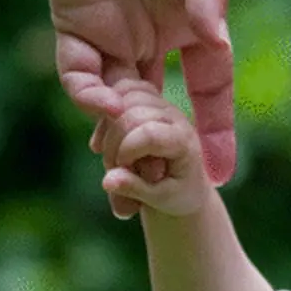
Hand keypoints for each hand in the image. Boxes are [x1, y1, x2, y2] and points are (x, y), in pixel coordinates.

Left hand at [13, 0, 236, 187]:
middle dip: (163, 153)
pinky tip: (102, 103)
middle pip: (162, 109)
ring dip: (121, 136)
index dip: (217, 131)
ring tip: (129, 169)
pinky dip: (87, 94)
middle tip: (165, 190)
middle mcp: (157, 36)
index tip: (222, 174)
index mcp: (196, 21)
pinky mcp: (72, 21)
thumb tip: (212, 34)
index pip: (211, 87)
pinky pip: (78, 71)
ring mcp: (114, 33)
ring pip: (117, 103)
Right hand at [98, 79, 209, 218]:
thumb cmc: (177, 195)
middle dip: (113, 142)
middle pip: (131, 114)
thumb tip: (107, 180)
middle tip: (115, 168)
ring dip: (109, 126)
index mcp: (183, 141)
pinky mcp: (149, 100)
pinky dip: (107, 113)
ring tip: (112, 153)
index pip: (148, 133)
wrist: (187, 185)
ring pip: (124, 96)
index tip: (122, 172)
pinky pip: (122, 89)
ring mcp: (162, 105)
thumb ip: (134, 189)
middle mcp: (174, 117)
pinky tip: (103, 140)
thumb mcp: (159, 200)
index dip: (125, 152)